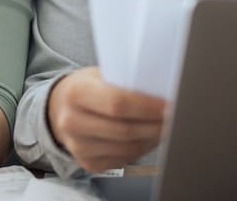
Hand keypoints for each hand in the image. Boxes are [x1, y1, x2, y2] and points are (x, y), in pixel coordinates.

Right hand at [47, 67, 166, 172]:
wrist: (60, 109)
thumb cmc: (87, 88)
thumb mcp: (100, 74)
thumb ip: (125, 82)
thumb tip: (163, 89)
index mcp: (76, 93)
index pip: (118, 103)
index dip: (148, 106)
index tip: (170, 104)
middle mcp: (72, 122)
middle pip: (125, 130)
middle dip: (157, 124)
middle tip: (176, 116)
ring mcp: (78, 146)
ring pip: (129, 148)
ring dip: (153, 138)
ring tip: (166, 125)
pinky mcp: (88, 163)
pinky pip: (124, 159)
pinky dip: (143, 148)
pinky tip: (149, 137)